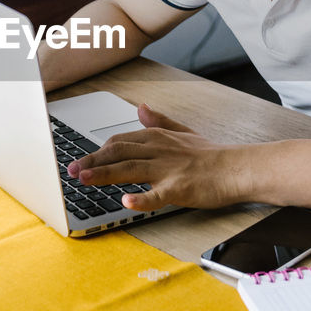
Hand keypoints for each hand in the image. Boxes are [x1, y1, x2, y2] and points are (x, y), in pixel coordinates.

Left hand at [67, 104, 247, 210]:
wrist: (239, 168)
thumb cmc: (213, 155)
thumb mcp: (183, 132)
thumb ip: (160, 121)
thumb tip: (142, 108)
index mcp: (158, 137)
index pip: (119, 141)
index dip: (97, 151)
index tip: (80, 160)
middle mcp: (159, 150)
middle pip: (118, 152)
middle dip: (91, 161)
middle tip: (70, 171)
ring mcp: (169, 169)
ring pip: (130, 169)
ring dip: (104, 174)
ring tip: (83, 179)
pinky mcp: (180, 188)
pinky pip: (158, 194)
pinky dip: (141, 199)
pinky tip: (125, 202)